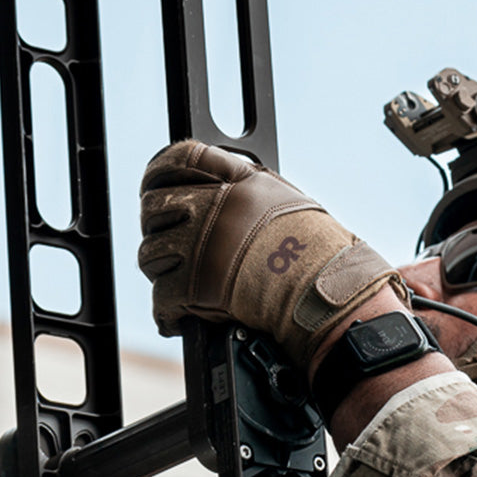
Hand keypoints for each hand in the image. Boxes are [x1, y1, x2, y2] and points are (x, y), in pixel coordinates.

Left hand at [138, 140, 405, 366]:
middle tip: (167, 242)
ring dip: (160, 270)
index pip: (182, 159)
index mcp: (239, 182)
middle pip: (155, 206)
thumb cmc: (319, 254)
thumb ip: (247, 189)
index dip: (159, 172)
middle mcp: (217, 207)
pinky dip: (166, 312)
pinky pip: (161, 298)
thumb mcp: (286, 201)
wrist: (326, 295)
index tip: (154, 184)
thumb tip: (222, 189)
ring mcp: (202, 246)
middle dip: (155, 225)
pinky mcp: (194, 286)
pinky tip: (176, 316)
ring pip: (150, 253)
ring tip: (177, 282)